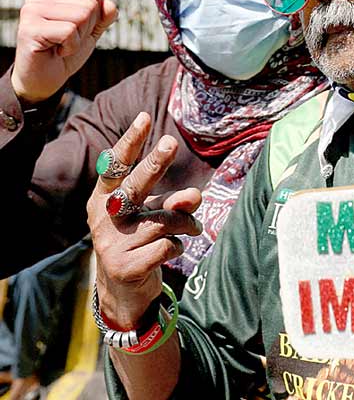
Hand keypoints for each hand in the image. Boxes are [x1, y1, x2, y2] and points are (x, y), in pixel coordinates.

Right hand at [11, 0, 116, 103]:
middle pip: (89, 6)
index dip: (93, 19)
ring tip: (60, 45)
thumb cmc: (65, 52)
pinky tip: (55, 51)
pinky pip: (70, 32)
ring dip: (78, 39)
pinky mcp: (30, 28)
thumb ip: (103, 17)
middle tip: (66, 41)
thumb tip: (111, 5)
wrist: (43, 79)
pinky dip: (70, 47)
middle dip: (86, 30)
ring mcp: (31, 10)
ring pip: (81, 17)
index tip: (74, 31)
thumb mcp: (89, 32)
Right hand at [87, 113, 201, 328]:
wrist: (123, 291)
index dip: (130, 141)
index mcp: (104, 198)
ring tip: (191, 227)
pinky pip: (168, 246)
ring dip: (186, 222)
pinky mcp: (126, 266)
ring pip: (164, 220)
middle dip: (155, 163)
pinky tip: (172, 250)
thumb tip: (195, 195)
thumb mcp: (152, 216)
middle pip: (134, 185)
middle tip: (171, 142)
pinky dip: (178, 246)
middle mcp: (103, 218)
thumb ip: (172, 202)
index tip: (144, 117)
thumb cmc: (140, 240)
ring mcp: (112, 243)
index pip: (116, 165)